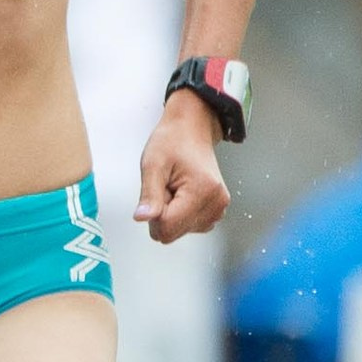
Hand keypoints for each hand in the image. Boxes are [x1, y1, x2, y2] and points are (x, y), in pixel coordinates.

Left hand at [137, 92, 229, 242]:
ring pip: (181, 231)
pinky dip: (181, 213)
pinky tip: (182, 192)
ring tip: (174, 186)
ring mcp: (219, 209)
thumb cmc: (173, 141)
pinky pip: (190, 226)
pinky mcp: (217, 211)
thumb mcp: (153, 164)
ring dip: (171, 212)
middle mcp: (216, 204)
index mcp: (202, 191)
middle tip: (166, 186)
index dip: (154, 213)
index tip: (158, 189)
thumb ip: (149, 194)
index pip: (167, 229)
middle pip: (174, 232)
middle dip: (163, 213)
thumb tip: (142, 218)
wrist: (192, 129)